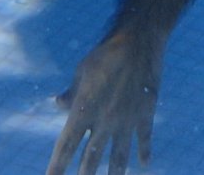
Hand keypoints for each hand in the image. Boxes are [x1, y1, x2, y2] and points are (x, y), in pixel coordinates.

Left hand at [46, 31, 163, 174]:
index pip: (66, 146)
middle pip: (91, 158)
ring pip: (119, 156)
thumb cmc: (105, 54)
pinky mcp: (145, 114)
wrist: (138, 42)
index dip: (57, 166)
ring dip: (114, 174)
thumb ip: (71, 93)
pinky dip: (144, 153)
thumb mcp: (82, 72)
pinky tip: (144, 165)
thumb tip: (58, 104)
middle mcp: (104, 120)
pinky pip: (144, 139)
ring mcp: (126, 120)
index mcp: (84, 109)